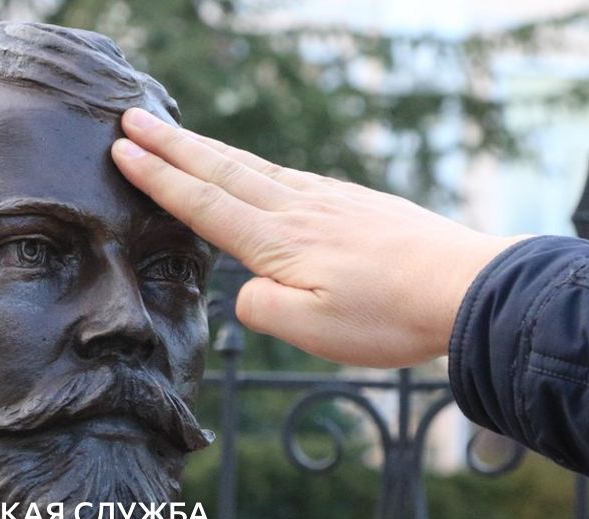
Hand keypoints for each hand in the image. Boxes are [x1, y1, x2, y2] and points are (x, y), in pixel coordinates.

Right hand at [111, 108, 522, 367]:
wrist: (465, 286)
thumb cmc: (386, 316)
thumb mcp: (311, 331)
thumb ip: (261, 307)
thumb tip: (247, 289)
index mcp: (276, 242)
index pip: (203, 203)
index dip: (159, 178)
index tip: (123, 149)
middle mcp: (295, 210)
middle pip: (220, 169)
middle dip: (171, 145)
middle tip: (132, 118)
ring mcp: (327, 200)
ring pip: (253, 167)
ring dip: (209, 148)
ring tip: (180, 133)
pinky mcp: (353, 203)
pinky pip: (290, 175)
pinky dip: (257, 164)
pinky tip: (258, 167)